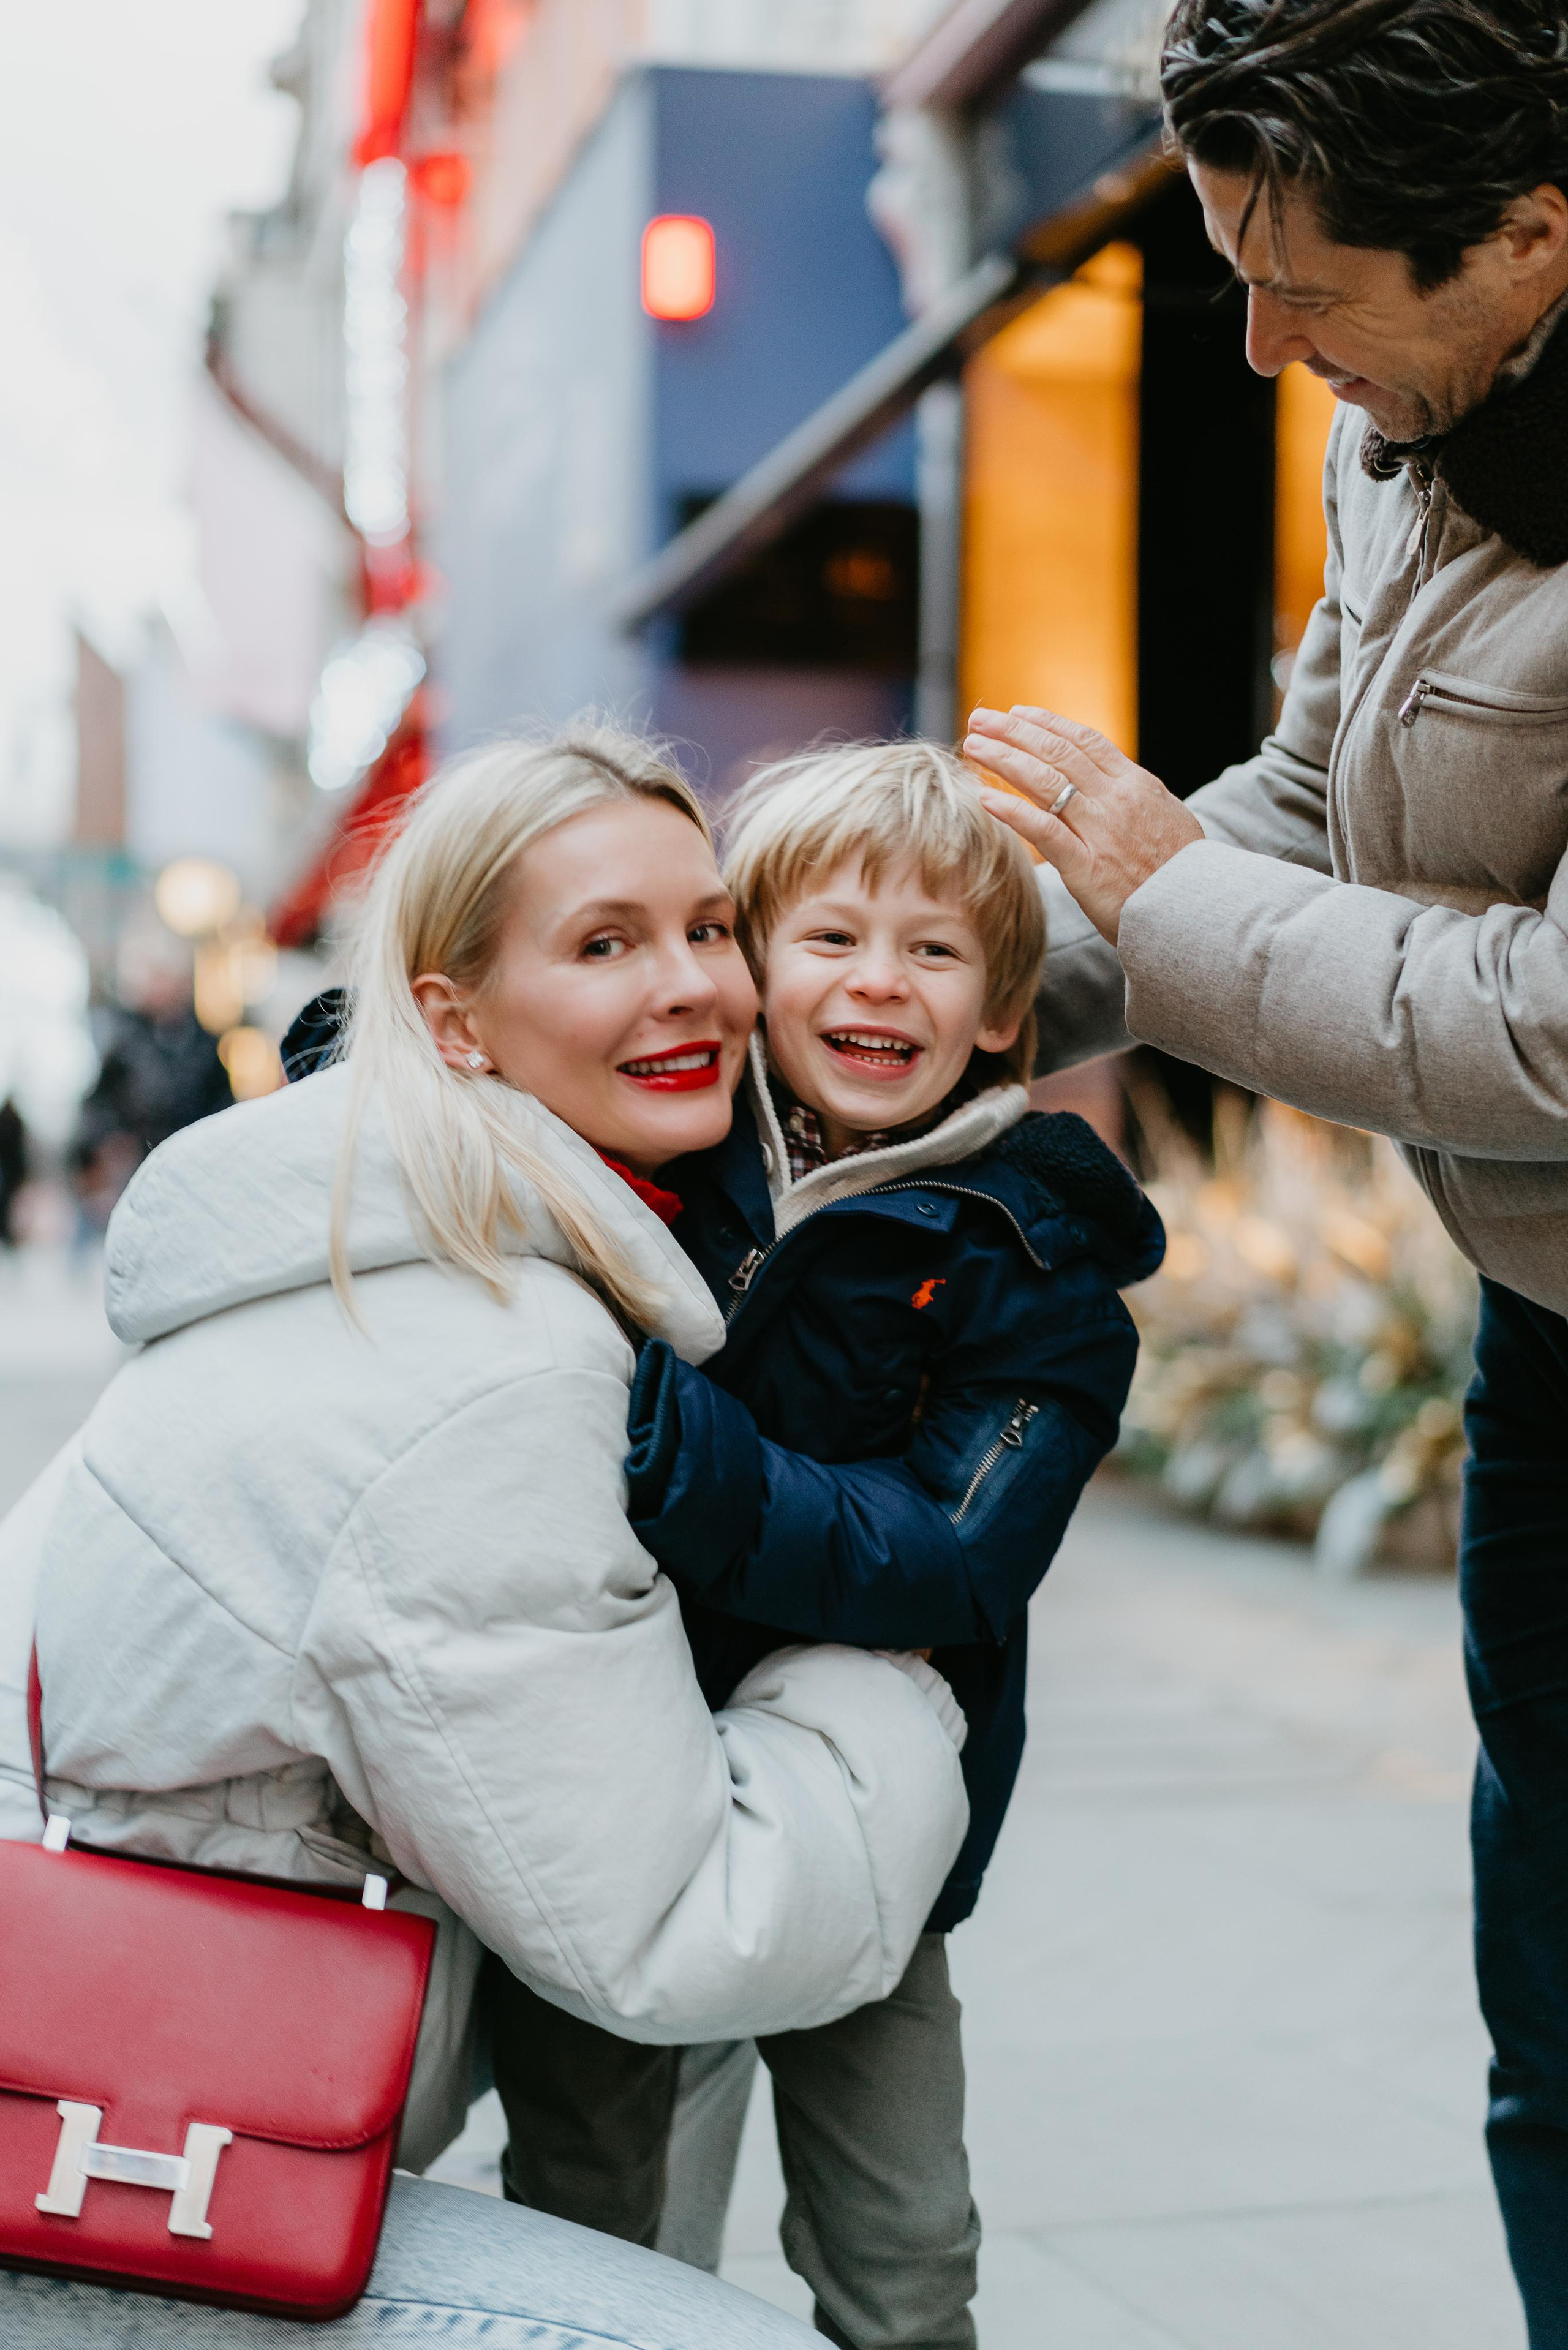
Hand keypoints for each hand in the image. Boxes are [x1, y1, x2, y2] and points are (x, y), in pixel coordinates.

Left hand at [962, 705, 1202, 943]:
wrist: (1199, 914)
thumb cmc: (1182, 874)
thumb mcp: (1166, 819)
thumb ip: (1135, 798)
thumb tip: (1112, 783)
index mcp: (1136, 785)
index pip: (1084, 741)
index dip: (1047, 722)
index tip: (1017, 712)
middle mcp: (1116, 800)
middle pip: (1057, 752)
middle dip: (1014, 731)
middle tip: (980, 719)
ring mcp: (1101, 831)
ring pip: (1045, 782)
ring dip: (1005, 759)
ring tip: (974, 746)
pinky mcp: (1088, 867)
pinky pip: (1044, 830)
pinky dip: (1012, 810)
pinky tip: (986, 797)